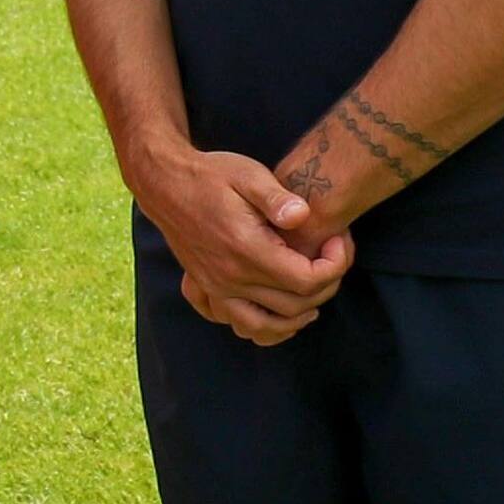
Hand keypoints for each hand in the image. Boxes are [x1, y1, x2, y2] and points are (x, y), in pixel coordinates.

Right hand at [131, 142, 352, 345]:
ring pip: (267, 326)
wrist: (165, 184)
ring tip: (315, 294)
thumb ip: (277, 197)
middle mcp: (230, 276)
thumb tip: (303, 215)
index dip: (335, 265)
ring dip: (298, 316)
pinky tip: (281, 313)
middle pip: (294, 305)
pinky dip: (266, 329)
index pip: (306, 280)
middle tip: (333, 258)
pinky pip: (239, 325)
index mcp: (246, 249)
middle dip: (326, 286)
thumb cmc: (211, 175)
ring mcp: (216, 287)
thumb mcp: (248, 174)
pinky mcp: (208, 289)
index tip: (337, 240)